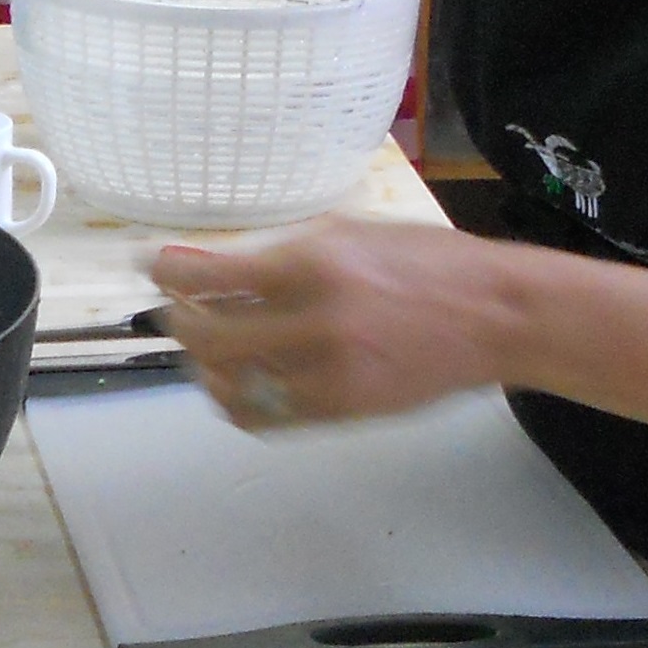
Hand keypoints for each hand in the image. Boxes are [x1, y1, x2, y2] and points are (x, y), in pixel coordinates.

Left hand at [153, 217, 513, 432]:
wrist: (495, 317)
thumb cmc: (426, 263)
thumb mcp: (351, 232)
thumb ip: (280, 250)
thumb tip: (211, 264)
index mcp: (319, 264)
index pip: (215, 276)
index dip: (170, 272)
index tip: (152, 265)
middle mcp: (318, 322)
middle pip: (209, 338)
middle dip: (179, 322)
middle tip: (177, 308)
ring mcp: (330, 375)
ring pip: (229, 385)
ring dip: (203, 364)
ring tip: (206, 344)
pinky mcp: (342, 411)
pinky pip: (263, 416)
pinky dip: (235, 398)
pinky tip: (235, 378)